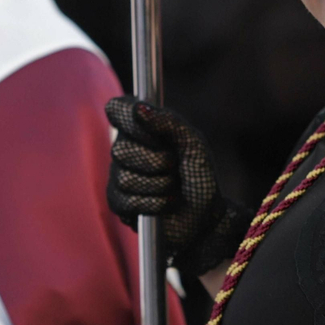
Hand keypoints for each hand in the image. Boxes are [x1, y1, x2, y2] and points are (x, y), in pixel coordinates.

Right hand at [106, 96, 241, 275]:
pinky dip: (155, 203)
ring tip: (172, 188)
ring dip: (160, 185)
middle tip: (174, 168)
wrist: (206, 216)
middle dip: (157, 162)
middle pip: (122, 149)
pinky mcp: (118, 203)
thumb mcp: (193, 144)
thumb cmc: (198, 175)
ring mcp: (118, 176)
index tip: (156, 134)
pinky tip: (166, 203)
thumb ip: (169, 122)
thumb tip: (139, 108)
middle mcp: (125, 149)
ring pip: (126, 178)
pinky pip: (128, 200)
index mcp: (141, 128)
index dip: (132, 120)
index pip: (117, 108)